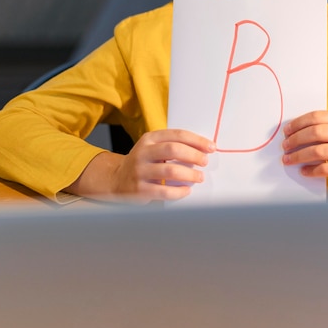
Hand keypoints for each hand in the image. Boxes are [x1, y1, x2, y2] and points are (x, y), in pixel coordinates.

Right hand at [66, 129, 214, 201]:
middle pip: (173, 149)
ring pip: (170, 171)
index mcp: (149, 138)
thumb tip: (204, 149)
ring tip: (199, 177)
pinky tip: (187, 190)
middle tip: (205, 162)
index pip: (177, 135)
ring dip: (189, 174)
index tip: (211, 147)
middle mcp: (143, 152)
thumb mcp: (153, 147)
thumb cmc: (144, 162)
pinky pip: (164, 191)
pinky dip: (179, 191)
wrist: (117, 179)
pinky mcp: (139, 189)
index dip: (197, 141)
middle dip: (194, 155)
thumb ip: (173, 145)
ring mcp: (140, 171)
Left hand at [281, 111, 327, 190]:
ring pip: (319, 151)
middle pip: (316, 132)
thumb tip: (293, 132)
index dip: (298, 123)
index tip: (286, 131)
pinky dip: (311, 170)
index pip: (317, 117)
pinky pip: (326, 169)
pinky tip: (304, 171)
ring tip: (288, 159)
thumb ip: (324, 128)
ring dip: (299, 156)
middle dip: (296, 139)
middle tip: (285, 146)